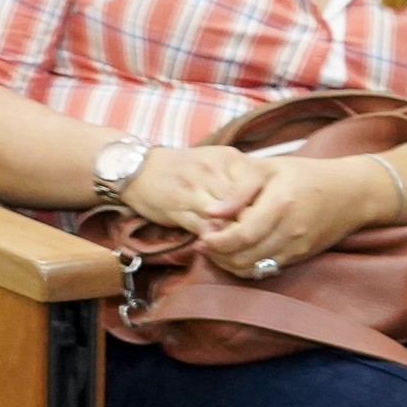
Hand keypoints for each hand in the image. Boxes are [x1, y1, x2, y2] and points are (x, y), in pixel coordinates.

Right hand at [119, 144, 267, 235]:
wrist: (136, 168)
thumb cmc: (184, 168)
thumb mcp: (217, 165)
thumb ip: (242, 185)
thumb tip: (270, 215)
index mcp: (229, 158)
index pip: (257, 185)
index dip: (265, 208)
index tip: (266, 221)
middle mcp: (213, 170)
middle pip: (245, 206)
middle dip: (252, 227)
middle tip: (259, 242)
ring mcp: (194, 188)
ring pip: (227, 221)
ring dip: (234, 239)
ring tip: (239, 248)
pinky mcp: (178, 207)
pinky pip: (206, 230)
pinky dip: (216, 243)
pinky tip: (218, 246)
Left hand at [198, 155, 395, 277]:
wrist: (351, 193)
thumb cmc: (303, 175)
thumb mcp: (267, 169)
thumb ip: (238, 190)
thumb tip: (210, 211)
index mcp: (280, 206)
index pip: (242, 235)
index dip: (217, 240)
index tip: (201, 235)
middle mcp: (290, 232)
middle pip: (246, 257)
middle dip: (218, 254)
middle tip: (203, 240)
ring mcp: (297, 248)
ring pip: (256, 269)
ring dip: (230, 263)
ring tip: (215, 247)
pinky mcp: (301, 256)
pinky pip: (269, 269)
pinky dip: (247, 266)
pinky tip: (236, 252)